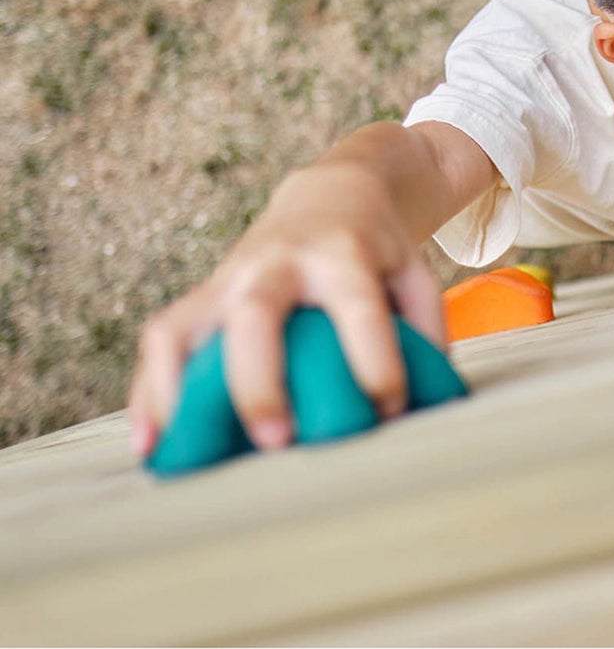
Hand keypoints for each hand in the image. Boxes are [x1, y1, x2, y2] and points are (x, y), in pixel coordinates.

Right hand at [128, 163, 445, 459]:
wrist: (331, 195)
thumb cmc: (378, 250)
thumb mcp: (415, 273)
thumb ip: (426, 329)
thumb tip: (429, 399)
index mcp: (342, 256)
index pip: (359, 310)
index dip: (375, 362)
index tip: (387, 409)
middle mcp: (277, 263)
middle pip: (255, 315)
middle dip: (260, 381)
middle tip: (277, 442)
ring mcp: (230, 278)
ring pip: (185, 326)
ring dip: (177, 390)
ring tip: (181, 453)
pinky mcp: (202, 295)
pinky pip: (161, 340)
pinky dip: (150, 391)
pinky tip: (151, 443)